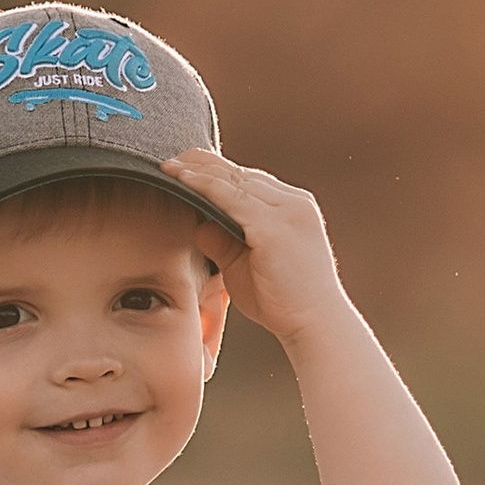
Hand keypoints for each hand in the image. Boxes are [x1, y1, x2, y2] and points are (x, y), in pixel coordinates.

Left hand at [163, 149, 350, 347]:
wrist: (315, 325)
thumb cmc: (284, 303)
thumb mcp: (246, 266)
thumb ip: (224, 243)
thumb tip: (199, 225)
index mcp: (293, 209)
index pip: (250, 181)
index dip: (217, 172)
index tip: (186, 168)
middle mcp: (293, 203)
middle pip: (241, 174)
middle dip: (203, 163)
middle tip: (170, 159)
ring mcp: (287, 212)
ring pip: (235, 181)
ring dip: (199, 169)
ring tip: (168, 165)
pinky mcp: (274, 228)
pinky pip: (231, 198)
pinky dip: (205, 186)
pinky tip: (182, 179)